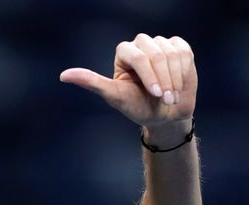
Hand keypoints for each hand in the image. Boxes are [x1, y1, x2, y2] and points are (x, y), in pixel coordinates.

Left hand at [60, 34, 196, 128]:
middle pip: (157, 55)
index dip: (150, 76)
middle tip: (164, 99)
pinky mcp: (179, 47)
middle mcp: (141, 44)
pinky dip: (184, 72)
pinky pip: (184, 53)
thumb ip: (91, 83)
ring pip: (173, 54)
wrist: (164, 115)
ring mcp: (161, 44)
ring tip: (171, 96)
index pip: (140, 56)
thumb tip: (63, 76)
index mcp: (123, 52)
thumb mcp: (113, 96)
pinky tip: (179, 85)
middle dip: (163, 80)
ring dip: (175, 80)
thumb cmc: (136, 107)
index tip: (155, 95)